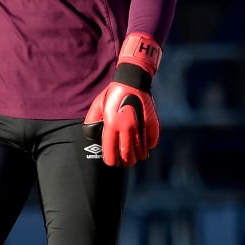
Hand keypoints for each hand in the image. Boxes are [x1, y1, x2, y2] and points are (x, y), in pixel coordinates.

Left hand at [83, 33, 161, 166]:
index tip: (112, 163)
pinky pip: (151, 142)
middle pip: (127, 154)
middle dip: (125, 162)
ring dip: (137, 157)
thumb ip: (92, 122)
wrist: (132, 81)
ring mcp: (141, 126)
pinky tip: (144, 146)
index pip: (111, 151)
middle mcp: (127, 127)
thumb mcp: (97, 106)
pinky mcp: (152, 124)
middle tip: (124, 163)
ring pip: (141, 151)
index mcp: (112, 124)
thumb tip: (92, 136)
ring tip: (134, 157)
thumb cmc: (112, 94)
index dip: (111, 160)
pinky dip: (147, 146)